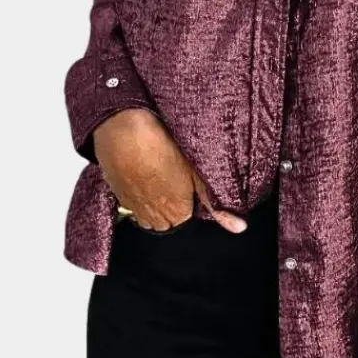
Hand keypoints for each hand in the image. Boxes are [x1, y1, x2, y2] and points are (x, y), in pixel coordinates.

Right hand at [93, 108, 246, 232]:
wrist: (124, 130)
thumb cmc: (162, 146)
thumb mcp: (196, 172)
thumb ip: (215, 204)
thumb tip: (239, 228)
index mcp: (177, 213)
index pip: (188, 216)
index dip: (189, 196)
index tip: (188, 179)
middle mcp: (154, 217)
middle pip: (168, 219)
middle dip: (172, 202)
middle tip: (173, 175)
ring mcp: (134, 208)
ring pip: (148, 214)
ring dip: (154, 201)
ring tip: (157, 175)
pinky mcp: (117, 196)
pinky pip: (131, 203)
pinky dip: (137, 193)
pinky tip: (141, 172)